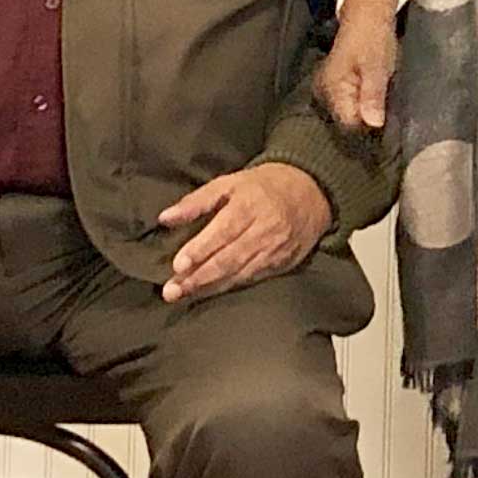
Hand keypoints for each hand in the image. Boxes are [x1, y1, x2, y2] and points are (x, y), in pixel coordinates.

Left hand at [160, 162, 334, 304]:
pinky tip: (209, 293)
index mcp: (250, 205)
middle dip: (198, 277)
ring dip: (209, 287)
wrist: (312, 192)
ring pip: (239, 273)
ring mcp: (275, 250)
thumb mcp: (230, 182)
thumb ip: (197, 201)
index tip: (178, 265)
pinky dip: (229, 287)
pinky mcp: (281, 264)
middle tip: (172, 290)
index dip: (200, 250)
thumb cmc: (263, 186)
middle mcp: (264, 230)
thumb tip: (165, 218)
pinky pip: (251, 279)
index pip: (223, 231)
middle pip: (228, 258)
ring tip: (184, 295)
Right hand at [318, 0, 402, 133]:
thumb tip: (374, 124)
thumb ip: (373, 95)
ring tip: (384, 105)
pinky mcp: (336, 87)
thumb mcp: (377, 66)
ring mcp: (328, 90)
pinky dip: (364, 104)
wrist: (367, 14)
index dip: (369, 129)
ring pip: (350, 114)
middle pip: (348, 123)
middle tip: (389, 113)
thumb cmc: (373, 37)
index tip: (388, 128)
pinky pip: (350, 105)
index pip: (349, 125)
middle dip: (368, 121)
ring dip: (367, 113)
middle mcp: (324, 93)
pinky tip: (375, 100)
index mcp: (332, 89)